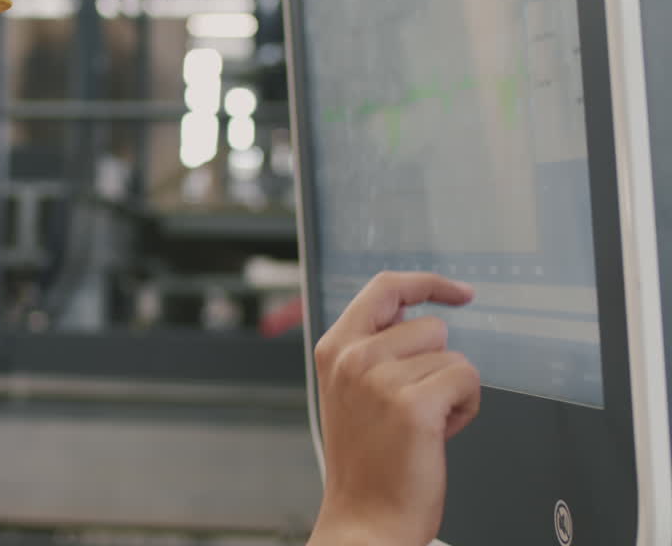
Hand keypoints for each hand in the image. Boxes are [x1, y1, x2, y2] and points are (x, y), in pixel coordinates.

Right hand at [306, 272, 480, 545]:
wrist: (366, 517)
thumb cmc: (367, 462)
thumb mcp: (352, 391)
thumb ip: (374, 349)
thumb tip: (422, 320)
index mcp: (335, 348)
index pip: (385, 288)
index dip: (427, 284)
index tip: (458, 292)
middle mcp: (353, 357)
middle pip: (429, 325)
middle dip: (437, 363)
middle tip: (415, 403)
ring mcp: (380, 378)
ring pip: (452, 355)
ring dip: (451, 389)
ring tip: (423, 423)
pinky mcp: (413, 403)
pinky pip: (466, 379)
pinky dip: (465, 407)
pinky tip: (438, 433)